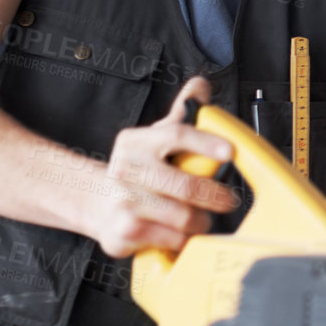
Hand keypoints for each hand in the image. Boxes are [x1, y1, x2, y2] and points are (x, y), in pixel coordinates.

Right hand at [85, 77, 238, 256]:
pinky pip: (170, 239)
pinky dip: (183, 239)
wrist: (95, 202)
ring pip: (182, 217)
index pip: (175, 135)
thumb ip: (181, 114)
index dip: (206, 143)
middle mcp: (126, 170)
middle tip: (227, 200)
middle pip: (184, 185)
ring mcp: (122, 202)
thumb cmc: (137, 170)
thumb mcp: (154, 138)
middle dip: (215, 196)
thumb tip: (200, 86)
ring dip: (200, 220)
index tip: (230, 152)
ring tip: (201, 218)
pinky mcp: (121, 233)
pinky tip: (180, 232)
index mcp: (136, 142)